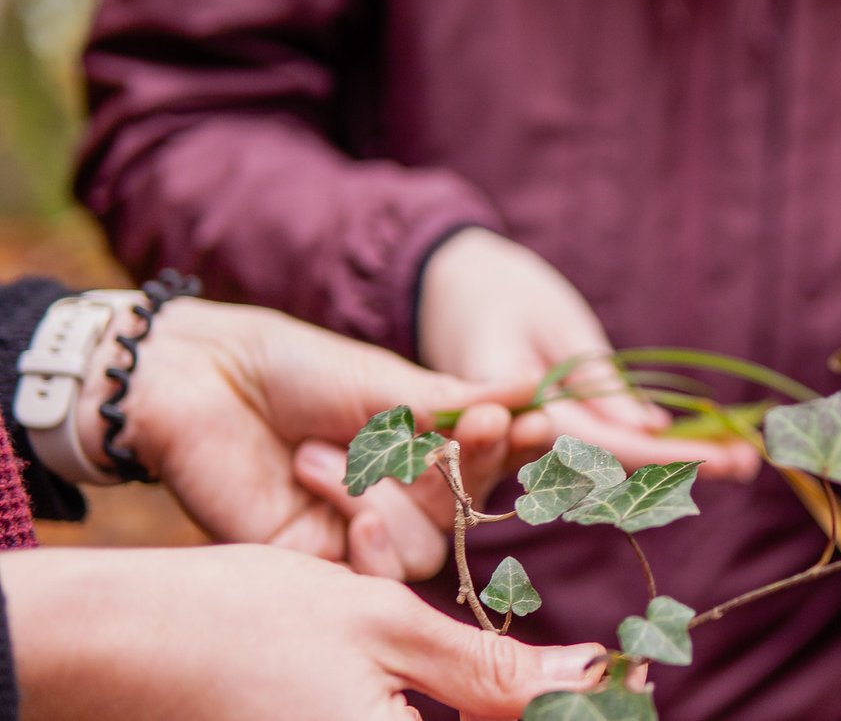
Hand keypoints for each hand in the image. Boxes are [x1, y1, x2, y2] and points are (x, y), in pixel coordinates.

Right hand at [3, 545, 605, 719]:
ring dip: (511, 707)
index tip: (644, 675)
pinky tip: (483, 692)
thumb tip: (597, 676)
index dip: (596, 712)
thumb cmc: (245, 618)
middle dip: (557, 711)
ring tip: (558, 681)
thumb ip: (493, 667)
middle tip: (613, 677)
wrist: (118, 644)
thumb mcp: (384, 623)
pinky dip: (451, 709)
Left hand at [82, 298, 537, 579]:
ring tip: (315, 454)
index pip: (492, 455)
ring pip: (427, 544)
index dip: (516, 444)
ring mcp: (365, 530)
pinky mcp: (322, 565)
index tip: (533, 420)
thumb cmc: (294, 369)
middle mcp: (403, 491)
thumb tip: (532, 388)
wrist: (201, 385)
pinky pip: (378, 578)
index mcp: (425, 441)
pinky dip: (372, 544)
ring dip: (380, 493)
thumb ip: (456, 403)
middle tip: (470, 426)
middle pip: (471, 506)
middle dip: (471, 465)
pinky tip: (349, 511)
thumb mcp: (384, 380)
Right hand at [418, 228, 759, 479]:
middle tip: (749, 463)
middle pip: (608, 465)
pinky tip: (695, 443)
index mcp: (511, 405)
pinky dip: (647, 446)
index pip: (598, 445)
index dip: (664, 456)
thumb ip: (598, 381)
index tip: (723, 458)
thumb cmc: (500, 288)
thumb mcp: (556, 324)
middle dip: (680, 466)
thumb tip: (649, 430)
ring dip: (671, 461)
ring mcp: (527, 436)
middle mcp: (517, 434)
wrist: (444, 282)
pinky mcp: (540, 429)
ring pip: (607, 462)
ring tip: (740, 457)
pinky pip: (594, 446)